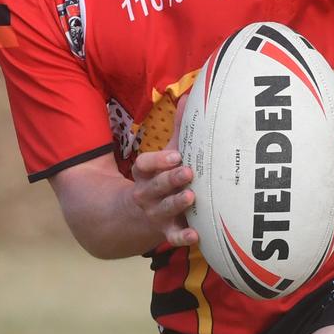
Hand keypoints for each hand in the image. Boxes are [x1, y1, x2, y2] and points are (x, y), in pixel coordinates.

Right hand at [130, 95, 197, 248]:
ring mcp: (155, 213)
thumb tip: (189, 96)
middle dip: (170, 179)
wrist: (138, 213)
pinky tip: (196, 236)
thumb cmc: (161, 175)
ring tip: (192, 197)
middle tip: (187, 172)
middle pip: (155, 186)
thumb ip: (179, 129)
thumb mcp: (166, 153)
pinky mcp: (166, 231)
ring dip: (177, 203)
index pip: (144, 165)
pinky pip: (173, 236)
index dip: (158, 161)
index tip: (175, 156)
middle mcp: (146, 193)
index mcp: (144, 173)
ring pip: (164, 209)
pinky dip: (183, 237)